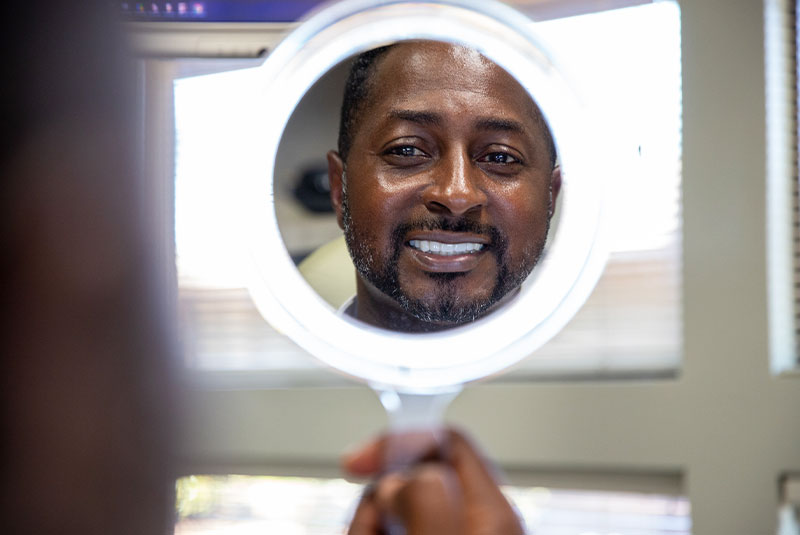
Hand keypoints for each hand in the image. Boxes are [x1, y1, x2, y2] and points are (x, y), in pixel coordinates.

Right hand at [342, 428, 524, 534]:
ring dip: (369, 525)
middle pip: (411, 478)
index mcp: (492, 512)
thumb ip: (425, 500)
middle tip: (365, 531)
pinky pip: (394, 532)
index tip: (357, 463)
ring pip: (396, 511)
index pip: (446, 440)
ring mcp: (455, 534)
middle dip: (376, 500)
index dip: (398, 441)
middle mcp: (476, 522)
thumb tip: (398, 480)